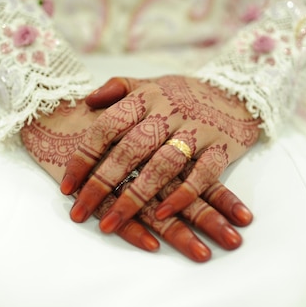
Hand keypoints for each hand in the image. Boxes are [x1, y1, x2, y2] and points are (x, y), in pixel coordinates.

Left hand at [61, 75, 260, 234]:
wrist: (238, 89)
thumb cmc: (184, 93)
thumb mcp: (150, 83)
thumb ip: (119, 88)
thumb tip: (87, 101)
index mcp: (147, 97)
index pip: (108, 127)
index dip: (85, 157)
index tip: (67, 187)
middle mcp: (169, 112)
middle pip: (130, 150)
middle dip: (101, 184)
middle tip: (80, 213)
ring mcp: (197, 130)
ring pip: (162, 165)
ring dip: (135, 197)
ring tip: (112, 223)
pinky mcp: (222, 147)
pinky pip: (203, 174)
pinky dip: (183, 195)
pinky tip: (162, 215)